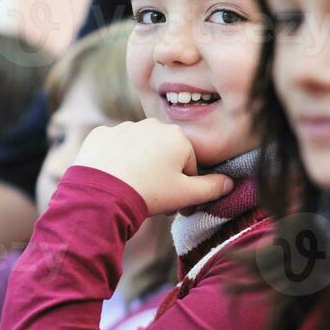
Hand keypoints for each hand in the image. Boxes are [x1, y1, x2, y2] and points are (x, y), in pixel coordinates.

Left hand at [72, 120, 233, 214]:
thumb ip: (213, 188)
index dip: (184, 187)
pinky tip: (112, 178)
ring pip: (138, 150)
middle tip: (154, 199)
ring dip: (139, 166)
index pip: (188, 165)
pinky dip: (114, 161)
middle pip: (163, 155)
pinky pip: (113, 148)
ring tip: (132, 190)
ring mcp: (122, 127)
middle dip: (162, 175)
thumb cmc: (149, 193)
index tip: (175, 204)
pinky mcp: (100, 135)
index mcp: (176, 136)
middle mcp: (150, 124)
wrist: (101, 194)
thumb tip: (230, 183)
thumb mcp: (187, 195)